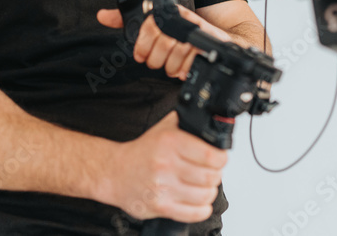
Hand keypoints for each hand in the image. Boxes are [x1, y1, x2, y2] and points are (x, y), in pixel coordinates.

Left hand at [96, 4, 231, 79]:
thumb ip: (126, 20)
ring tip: (168, 67)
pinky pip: (192, 60)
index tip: (140, 54)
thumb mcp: (153, 24)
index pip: (150, 26)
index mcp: (167, 12)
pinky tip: (180, 70)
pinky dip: (183, 69)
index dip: (142, 45)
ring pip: (177, 52)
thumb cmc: (179, 33)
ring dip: (170, 66)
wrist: (215, 38)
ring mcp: (196, 32)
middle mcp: (183, 19)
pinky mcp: (208, 43)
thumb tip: (102, 16)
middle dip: (156, 59)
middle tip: (155, 63)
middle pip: (163, 42)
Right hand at [100, 111, 226, 222]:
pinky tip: (198, 202)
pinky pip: (194, 213)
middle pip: (210, 177)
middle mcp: (166, 165)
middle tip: (211, 173)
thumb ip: (187, 123)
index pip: (211, 155)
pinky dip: (202, 209)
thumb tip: (211, 123)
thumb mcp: (164, 128)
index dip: (220, 158)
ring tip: (203, 186)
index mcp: (170, 142)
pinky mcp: (161, 207)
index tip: (219, 159)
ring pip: (204, 196)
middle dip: (216, 175)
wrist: (115, 172)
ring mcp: (163, 188)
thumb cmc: (141, 152)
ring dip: (209, 192)